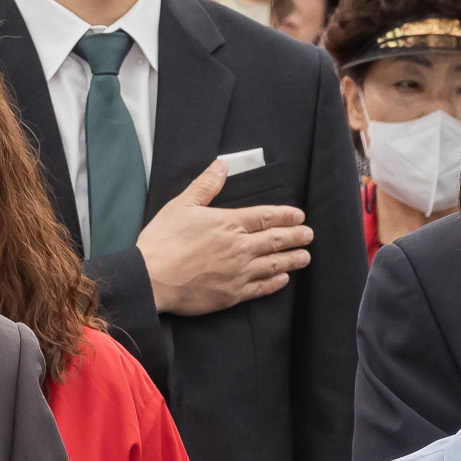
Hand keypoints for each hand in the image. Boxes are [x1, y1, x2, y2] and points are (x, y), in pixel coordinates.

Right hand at [134, 156, 312, 315]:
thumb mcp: (182, 205)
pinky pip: (261, 288)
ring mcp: (238, 272)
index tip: (299, 216)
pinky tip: (283, 279)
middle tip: (309, 235)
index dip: (286, 216)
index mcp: (229, 223)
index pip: (266, 217)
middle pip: (276, 240)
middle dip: (297, 237)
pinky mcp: (232, 294)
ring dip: (292, 260)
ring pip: (274, 264)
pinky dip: (275, 283)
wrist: (151, 279)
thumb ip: (206, 186)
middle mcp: (239, 248)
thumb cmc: (163, 241)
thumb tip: (221, 165)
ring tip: (305, 257)